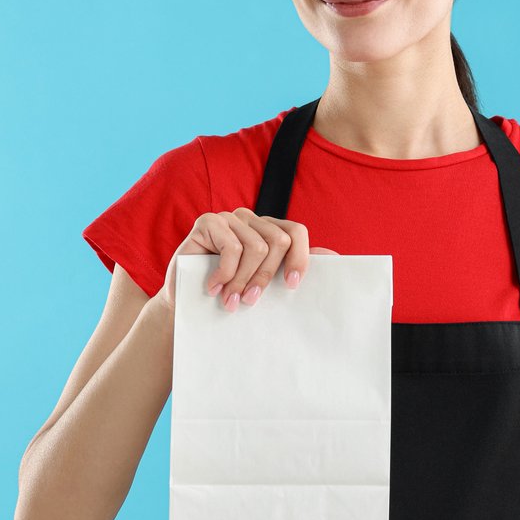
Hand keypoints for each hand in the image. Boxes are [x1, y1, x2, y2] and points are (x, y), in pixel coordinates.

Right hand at [158, 208, 338, 314]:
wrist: (185, 302)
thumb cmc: (228, 293)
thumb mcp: (263, 283)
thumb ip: (292, 268)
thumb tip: (334, 257)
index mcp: (269, 230)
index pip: (296, 232)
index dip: (299, 258)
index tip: (291, 286)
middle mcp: (252, 219)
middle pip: (278, 241)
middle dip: (265, 277)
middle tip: (251, 301)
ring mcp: (230, 217)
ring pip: (256, 247)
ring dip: (242, 281)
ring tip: (230, 301)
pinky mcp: (208, 222)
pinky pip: (231, 246)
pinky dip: (225, 273)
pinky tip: (213, 287)